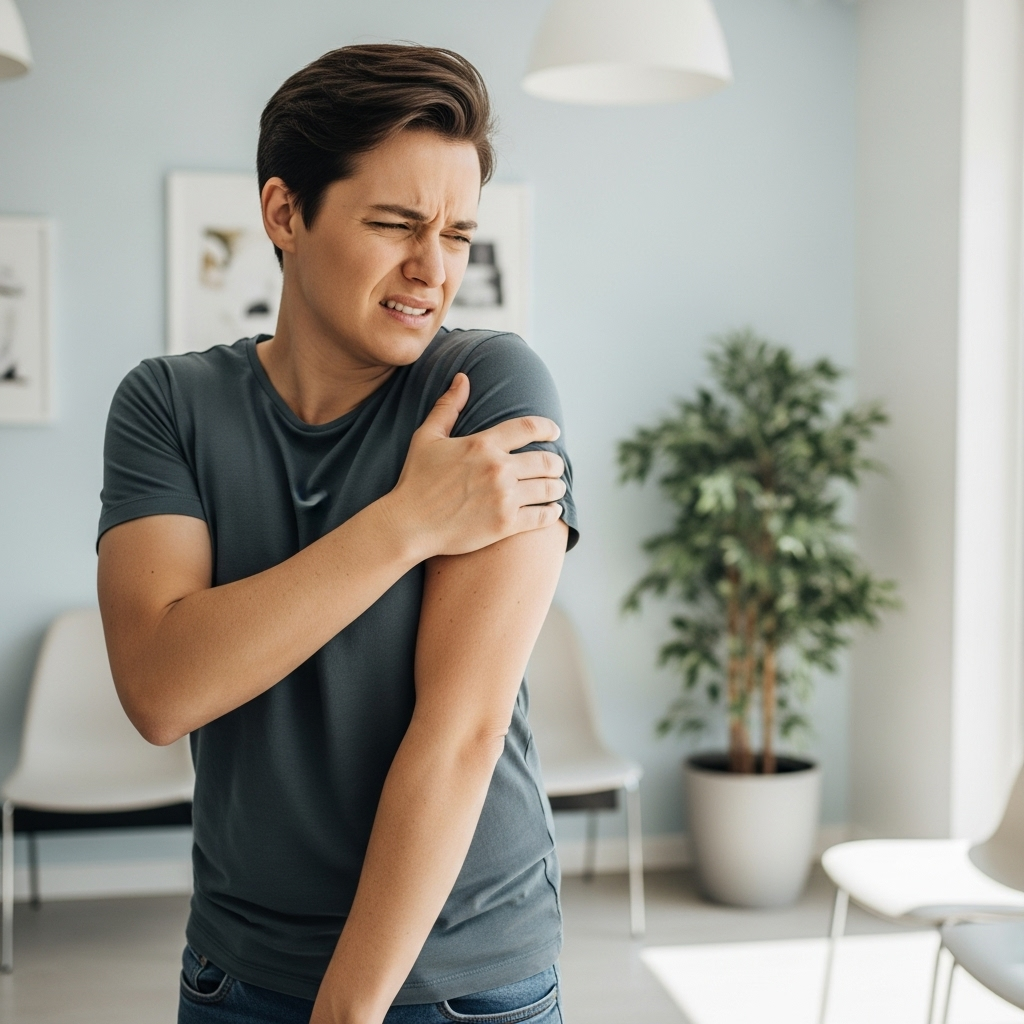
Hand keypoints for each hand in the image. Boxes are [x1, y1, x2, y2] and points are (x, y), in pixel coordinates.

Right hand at [383, 373, 566, 558]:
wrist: (409, 525)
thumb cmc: (416, 481)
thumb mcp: (427, 437)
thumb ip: (448, 407)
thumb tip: (462, 378)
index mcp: (482, 444)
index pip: (529, 428)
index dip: (548, 428)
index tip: (555, 433)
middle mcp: (498, 469)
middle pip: (546, 461)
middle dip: (556, 463)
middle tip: (556, 467)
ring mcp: (504, 498)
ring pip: (549, 488)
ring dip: (557, 487)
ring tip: (556, 488)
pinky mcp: (505, 524)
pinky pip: (542, 516)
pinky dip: (552, 512)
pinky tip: (552, 509)